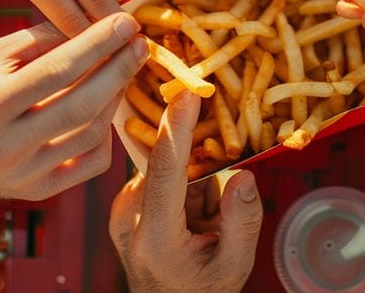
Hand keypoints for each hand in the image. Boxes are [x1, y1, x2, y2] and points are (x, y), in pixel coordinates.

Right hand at [0, 13, 146, 202]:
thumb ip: (38, 40)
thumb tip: (90, 27)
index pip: (58, 69)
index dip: (98, 43)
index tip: (127, 22)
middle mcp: (8, 144)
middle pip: (82, 104)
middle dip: (119, 70)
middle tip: (141, 44)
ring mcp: (25, 173)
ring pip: (92, 133)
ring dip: (116, 97)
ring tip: (126, 69)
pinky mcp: (39, 190)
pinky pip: (90, 162)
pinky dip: (107, 133)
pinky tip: (109, 107)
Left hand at [110, 92, 262, 292]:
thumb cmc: (204, 291)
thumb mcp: (235, 266)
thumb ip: (243, 222)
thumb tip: (243, 176)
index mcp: (154, 236)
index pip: (166, 169)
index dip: (177, 126)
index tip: (188, 92)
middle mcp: (128, 218)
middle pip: (172, 165)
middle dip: (203, 176)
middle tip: (213, 214)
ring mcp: (121, 209)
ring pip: (169, 169)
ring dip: (194, 186)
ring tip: (201, 226)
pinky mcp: (123, 202)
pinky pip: (161, 175)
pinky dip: (183, 188)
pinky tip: (189, 220)